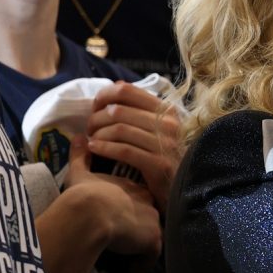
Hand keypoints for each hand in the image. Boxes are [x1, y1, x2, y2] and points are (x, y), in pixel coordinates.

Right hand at [62, 136, 162, 255]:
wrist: (90, 212)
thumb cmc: (83, 194)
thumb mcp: (79, 174)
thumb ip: (80, 156)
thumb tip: (78, 138)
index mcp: (134, 187)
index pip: (141, 197)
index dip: (133, 207)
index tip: (123, 219)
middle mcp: (149, 202)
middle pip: (151, 215)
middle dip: (143, 225)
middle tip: (128, 237)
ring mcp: (153, 221)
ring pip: (154, 235)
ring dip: (144, 245)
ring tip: (130, 254)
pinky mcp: (153, 239)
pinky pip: (152, 255)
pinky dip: (143, 262)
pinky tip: (131, 267)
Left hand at [85, 79, 183, 208]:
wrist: (184, 186)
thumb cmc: (164, 155)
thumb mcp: (158, 128)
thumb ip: (140, 109)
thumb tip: (116, 86)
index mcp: (166, 109)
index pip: (127, 91)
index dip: (105, 96)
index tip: (94, 106)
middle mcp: (168, 123)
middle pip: (118, 111)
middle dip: (97, 118)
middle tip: (89, 128)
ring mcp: (165, 143)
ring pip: (119, 130)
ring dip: (98, 134)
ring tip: (91, 140)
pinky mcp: (159, 164)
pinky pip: (124, 150)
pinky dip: (104, 148)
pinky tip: (94, 149)